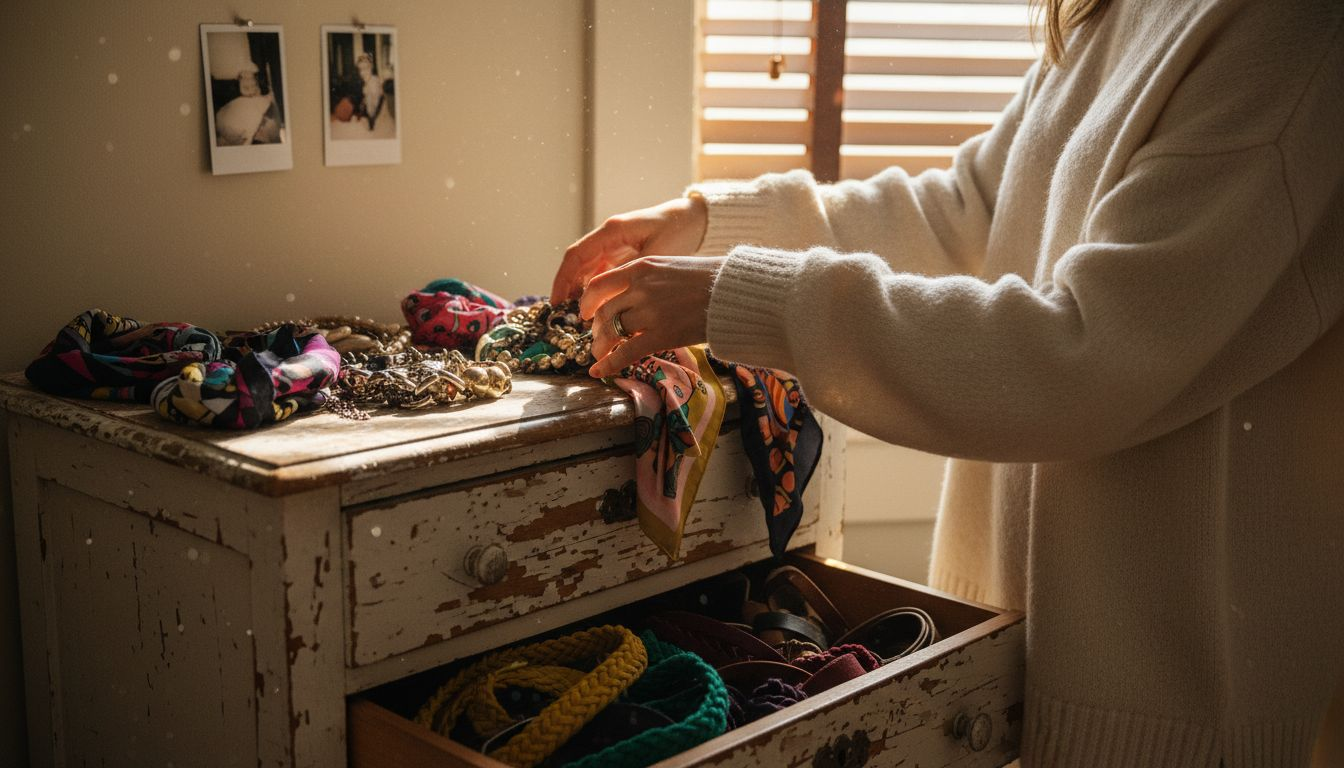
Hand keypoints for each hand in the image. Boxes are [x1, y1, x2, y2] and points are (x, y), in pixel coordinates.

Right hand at [550, 195, 707, 303]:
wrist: (694, 220)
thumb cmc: (678, 231)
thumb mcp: (657, 254)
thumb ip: (633, 274)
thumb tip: (612, 299)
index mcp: (612, 231)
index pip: (577, 255)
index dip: (563, 279)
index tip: (556, 301)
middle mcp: (608, 237)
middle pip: (578, 263)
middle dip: (567, 289)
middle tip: (561, 315)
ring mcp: (614, 245)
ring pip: (588, 269)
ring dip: (581, 291)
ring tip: (578, 316)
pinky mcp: (622, 254)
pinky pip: (602, 272)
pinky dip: (596, 289)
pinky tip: (597, 308)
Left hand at [579, 255, 727, 377]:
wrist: (735, 291)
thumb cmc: (709, 278)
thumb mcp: (671, 265)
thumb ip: (646, 277)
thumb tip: (628, 293)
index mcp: (641, 268)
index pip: (599, 285)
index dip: (587, 302)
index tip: (585, 313)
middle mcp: (640, 288)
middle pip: (603, 312)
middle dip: (596, 329)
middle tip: (597, 338)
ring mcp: (649, 312)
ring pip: (611, 332)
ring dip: (601, 346)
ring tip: (600, 354)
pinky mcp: (661, 336)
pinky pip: (626, 352)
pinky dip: (609, 364)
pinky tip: (599, 373)